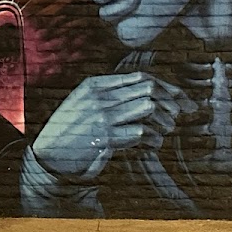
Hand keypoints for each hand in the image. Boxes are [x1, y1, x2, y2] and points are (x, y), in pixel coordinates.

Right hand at [31, 72, 194, 182]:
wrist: (49, 154)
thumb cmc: (70, 129)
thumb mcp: (84, 103)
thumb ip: (111, 94)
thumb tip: (151, 92)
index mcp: (94, 85)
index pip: (140, 77)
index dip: (166, 87)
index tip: (182, 99)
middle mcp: (99, 97)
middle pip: (149, 89)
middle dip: (171, 101)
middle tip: (181, 114)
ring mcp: (102, 116)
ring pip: (148, 107)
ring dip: (163, 120)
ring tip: (165, 130)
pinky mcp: (105, 138)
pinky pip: (141, 133)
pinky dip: (153, 140)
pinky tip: (153, 144)